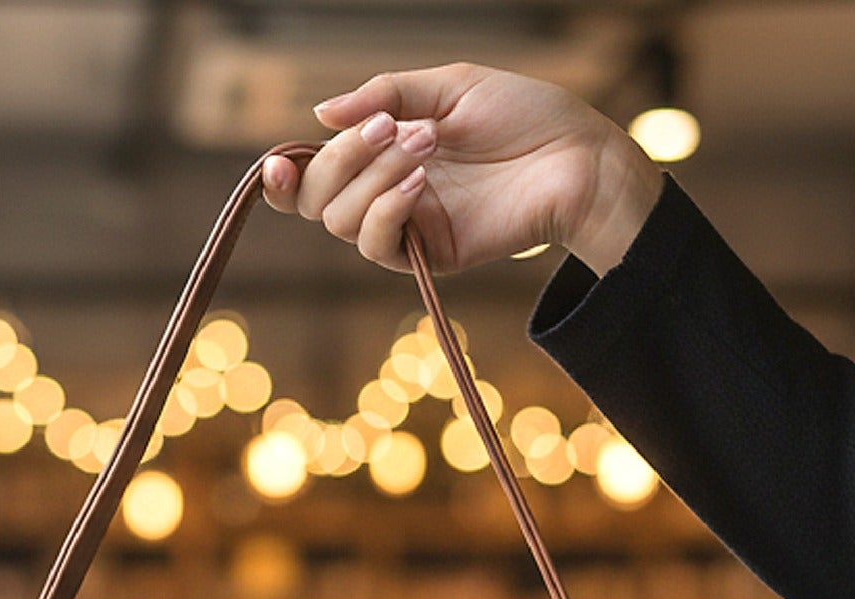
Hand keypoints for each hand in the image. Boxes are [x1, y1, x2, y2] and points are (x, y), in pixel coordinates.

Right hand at [261, 63, 663, 276]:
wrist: (576, 157)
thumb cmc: (523, 115)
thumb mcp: (447, 87)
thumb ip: (383, 95)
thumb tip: (319, 114)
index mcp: (384, 155)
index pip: (314, 179)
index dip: (285, 178)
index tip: (278, 163)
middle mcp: (387, 194)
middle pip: (317, 201)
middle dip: (341, 159)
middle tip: (390, 127)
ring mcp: (408, 227)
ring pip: (341, 221)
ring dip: (373, 175)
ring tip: (425, 146)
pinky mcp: (430, 256)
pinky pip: (378, 245)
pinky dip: (387, 210)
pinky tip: (420, 183)